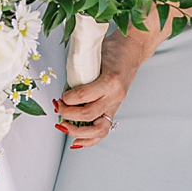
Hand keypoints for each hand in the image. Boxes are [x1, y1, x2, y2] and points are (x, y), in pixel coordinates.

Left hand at [53, 32, 146, 149]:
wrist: (133, 50)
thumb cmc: (114, 49)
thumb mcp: (95, 54)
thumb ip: (81, 69)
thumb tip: (63, 84)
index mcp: (111, 81)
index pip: (85, 96)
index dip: (69, 99)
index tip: (61, 95)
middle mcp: (115, 95)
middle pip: (89, 115)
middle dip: (68, 114)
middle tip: (58, 107)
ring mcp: (116, 103)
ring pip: (98, 129)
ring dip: (78, 132)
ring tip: (64, 127)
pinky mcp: (114, 108)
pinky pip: (103, 129)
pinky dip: (89, 139)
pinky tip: (76, 142)